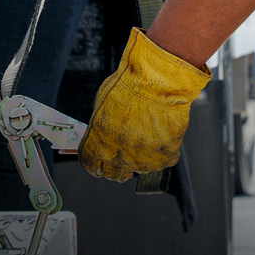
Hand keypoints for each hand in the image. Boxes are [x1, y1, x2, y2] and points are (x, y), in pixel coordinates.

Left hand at [78, 28, 210, 181]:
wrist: (159, 80)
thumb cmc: (130, 84)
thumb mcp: (102, 102)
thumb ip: (99, 125)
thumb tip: (100, 132)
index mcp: (99, 143)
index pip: (90, 165)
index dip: (94, 161)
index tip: (98, 159)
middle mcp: (119, 157)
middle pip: (113, 174)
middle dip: (115, 165)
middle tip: (121, 151)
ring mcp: (143, 160)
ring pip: (138, 168)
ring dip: (138, 157)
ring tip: (144, 134)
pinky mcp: (165, 158)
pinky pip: (160, 161)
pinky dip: (159, 151)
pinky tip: (159, 133)